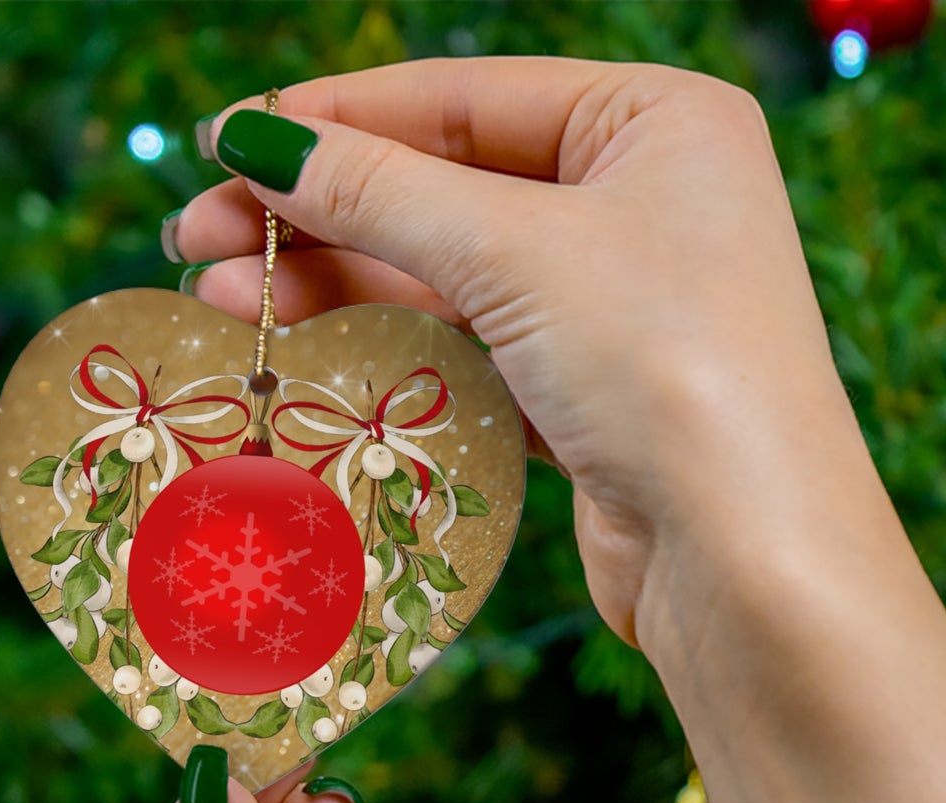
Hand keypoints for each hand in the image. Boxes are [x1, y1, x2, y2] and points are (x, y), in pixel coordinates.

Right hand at [172, 60, 945, 802]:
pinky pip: (473, 350)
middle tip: (198, 237)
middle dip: (322, 214)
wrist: (747, 560)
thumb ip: (380, 192)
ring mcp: (619, 306)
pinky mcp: (592, 396)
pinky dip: (392, 348)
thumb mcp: (514, 253)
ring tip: (223, 297)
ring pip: (452, 276)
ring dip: (339, 284)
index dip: (337, 119)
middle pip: (449, 188)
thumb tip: (255, 142)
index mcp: (658, 123)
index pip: (467, 98)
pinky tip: (305, 349)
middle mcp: (645, 204)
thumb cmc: (665, 368)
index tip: (225, 145)